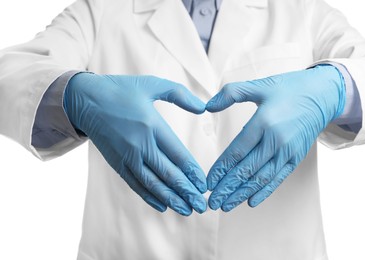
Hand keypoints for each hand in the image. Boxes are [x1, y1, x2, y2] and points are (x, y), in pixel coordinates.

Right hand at [64, 73, 206, 215]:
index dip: (192, 172)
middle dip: (186, 192)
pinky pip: (135, 184)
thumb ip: (179, 94)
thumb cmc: (120, 90)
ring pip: (152, 184)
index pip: (177, 155)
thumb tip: (203, 108)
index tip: (203, 185)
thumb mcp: (151, 84)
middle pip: (167, 174)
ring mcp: (127, 156)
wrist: (85, 100)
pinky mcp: (117, 163)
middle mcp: (139, 145)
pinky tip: (162, 206)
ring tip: (186, 210)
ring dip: (171, 199)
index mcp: (151, 125)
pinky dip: (149, 196)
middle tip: (201, 205)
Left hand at [206, 65, 345, 211]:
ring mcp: (287, 151)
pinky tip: (251, 202)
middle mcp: (275, 140)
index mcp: (264, 122)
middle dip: (227, 188)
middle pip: (246, 170)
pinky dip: (264, 191)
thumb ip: (231, 93)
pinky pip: (277, 178)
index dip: (220, 169)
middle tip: (212, 202)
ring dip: (241, 194)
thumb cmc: (290, 89)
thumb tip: (207, 106)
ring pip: (260, 178)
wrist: (323, 95)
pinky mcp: (296, 158)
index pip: (236, 152)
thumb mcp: (260, 85)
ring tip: (226, 205)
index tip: (208, 182)